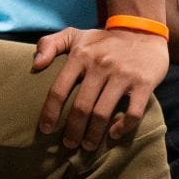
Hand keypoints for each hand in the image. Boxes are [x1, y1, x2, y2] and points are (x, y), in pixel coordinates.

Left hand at [32, 27, 167, 150]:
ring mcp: (122, 75)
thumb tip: (35, 65)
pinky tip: (113, 134)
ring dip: (93, 135)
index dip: (50, 112)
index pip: (59, 88)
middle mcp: (100, 65)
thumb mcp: (74, 35)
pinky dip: (122, 127)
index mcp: (80, 55)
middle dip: (72, 130)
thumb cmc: (103, 40)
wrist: (142, 31)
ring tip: (88, 146)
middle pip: (81, 107)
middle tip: (68, 145)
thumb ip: (49, 44)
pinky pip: (132, 112)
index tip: (45, 129)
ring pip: (103, 113)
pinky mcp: (143, 83)